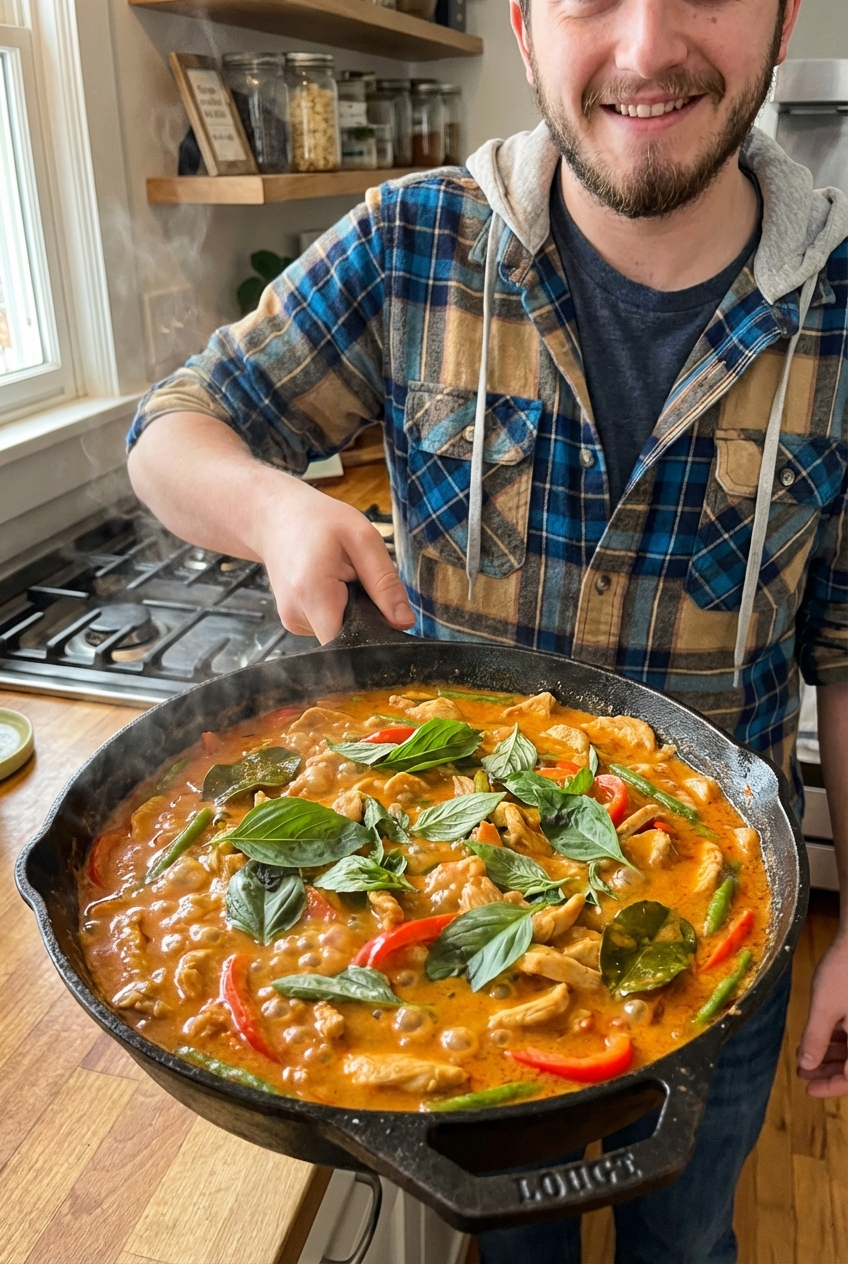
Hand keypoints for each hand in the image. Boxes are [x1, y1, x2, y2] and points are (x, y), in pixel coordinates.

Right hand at [257, 477, 413, 643]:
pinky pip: (327, 626)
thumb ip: (385, 583)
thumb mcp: (363, 539)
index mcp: (312, 593)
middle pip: (344, 640)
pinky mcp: (294, 621)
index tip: (382, 619)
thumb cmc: (319, 521)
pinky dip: (338, 610)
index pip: (344, 646)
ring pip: (337, 633)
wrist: (276, 517)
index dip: (370, 639)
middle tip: (362, 584)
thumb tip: (404, 622)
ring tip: (344, 579)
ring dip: (351, 612)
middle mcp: (296, 614)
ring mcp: (292, 621)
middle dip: (363, 620)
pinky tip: (333, 586)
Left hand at [797, 929, 847, 1096]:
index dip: (831, 1087)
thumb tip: (807, 1066)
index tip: (809, 1089)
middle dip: (828, 1071)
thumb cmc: (845, 970)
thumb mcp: (825, 1007)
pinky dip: (838, 1038)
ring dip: (832, 1055)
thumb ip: (816, 1039)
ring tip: (805, 1056)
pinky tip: (818, 1037)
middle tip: (803, 1074)